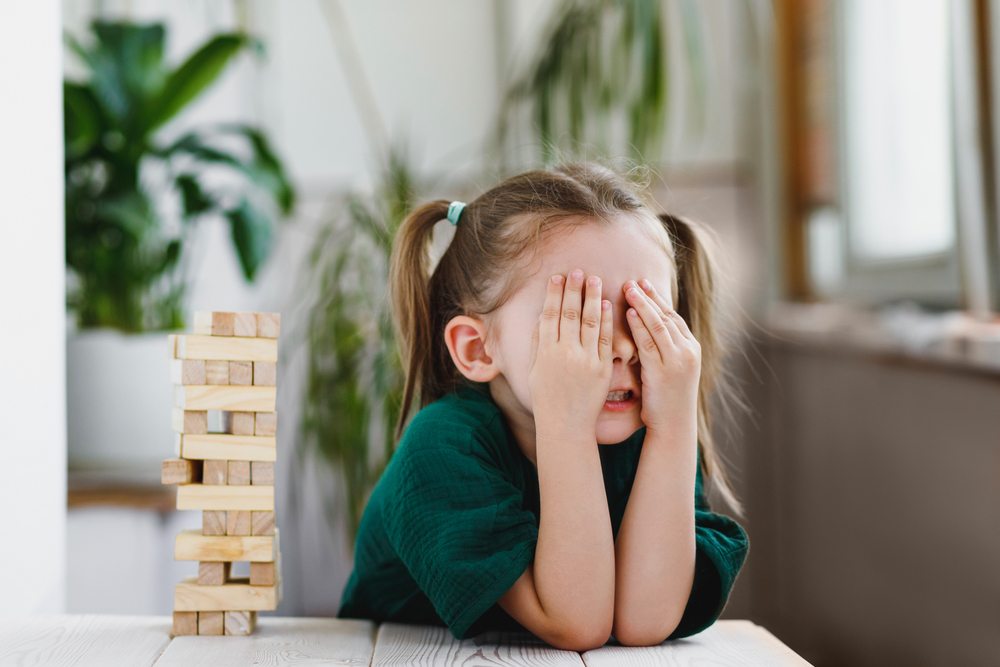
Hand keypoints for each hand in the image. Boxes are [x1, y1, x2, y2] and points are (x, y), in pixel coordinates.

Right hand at [528, 269, 613, 438]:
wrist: (565, 425)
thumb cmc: (547, 398)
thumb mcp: (535, 369)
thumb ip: (538, 342)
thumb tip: (542, 315)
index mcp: (546, 352)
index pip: (549, 315)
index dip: (554, 294)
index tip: (558, 277)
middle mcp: (564, 353)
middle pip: (569, 313)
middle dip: (574, 290)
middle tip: (578, 271)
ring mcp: (585, 360)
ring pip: (589, 322)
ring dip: (592, 298)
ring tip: (594, 280)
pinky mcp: (602, 368)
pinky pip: (605, 339)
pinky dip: (606, 320)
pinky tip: (607, 304)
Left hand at [623, 279, 700, 437]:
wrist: (674, 427)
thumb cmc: (666, 402)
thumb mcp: (669, 371)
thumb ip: (662, 351)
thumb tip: (646, 333)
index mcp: (690, 349)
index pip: (672, 317)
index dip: (657, 299)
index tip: (643, 283)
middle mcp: (687, 351)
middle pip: (666, 316)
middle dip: (649, 296)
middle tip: (632, 280)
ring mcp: (677, 360)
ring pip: (659, 325)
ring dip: (643, 304)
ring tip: (628, 288)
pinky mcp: (665, 370)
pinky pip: (650, 342)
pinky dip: (640, 326)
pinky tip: (630, 313)